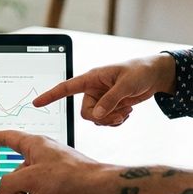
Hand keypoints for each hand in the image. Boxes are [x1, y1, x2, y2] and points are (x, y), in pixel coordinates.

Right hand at [0, 130, 113, 193]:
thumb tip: (1, 191)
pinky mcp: (62, 191)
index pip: (10, 139)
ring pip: (30, 193)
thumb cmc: (71, 177)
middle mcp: (44, 159)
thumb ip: (8, 184)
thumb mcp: (30, 178)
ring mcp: (53, 176)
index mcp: (36, 146)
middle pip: (17, 177)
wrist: (99, 193)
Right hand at [33, 54, 175, 125]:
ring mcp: (101, 99)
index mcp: (91, 78)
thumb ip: (110, 100)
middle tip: (119, 114)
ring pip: (96, 120)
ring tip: (125, 111)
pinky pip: (105, 121)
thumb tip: (97, 116)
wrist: (155, 75)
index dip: (50, 95)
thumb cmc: (140, 72)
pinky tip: (126, 113)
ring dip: (111, 120)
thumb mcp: (126, 85)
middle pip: (85, 113)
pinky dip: (116, 121)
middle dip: (102, 117)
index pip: (66, 87)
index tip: (36, 103)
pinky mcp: (110, 106)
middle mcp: (93, 90)